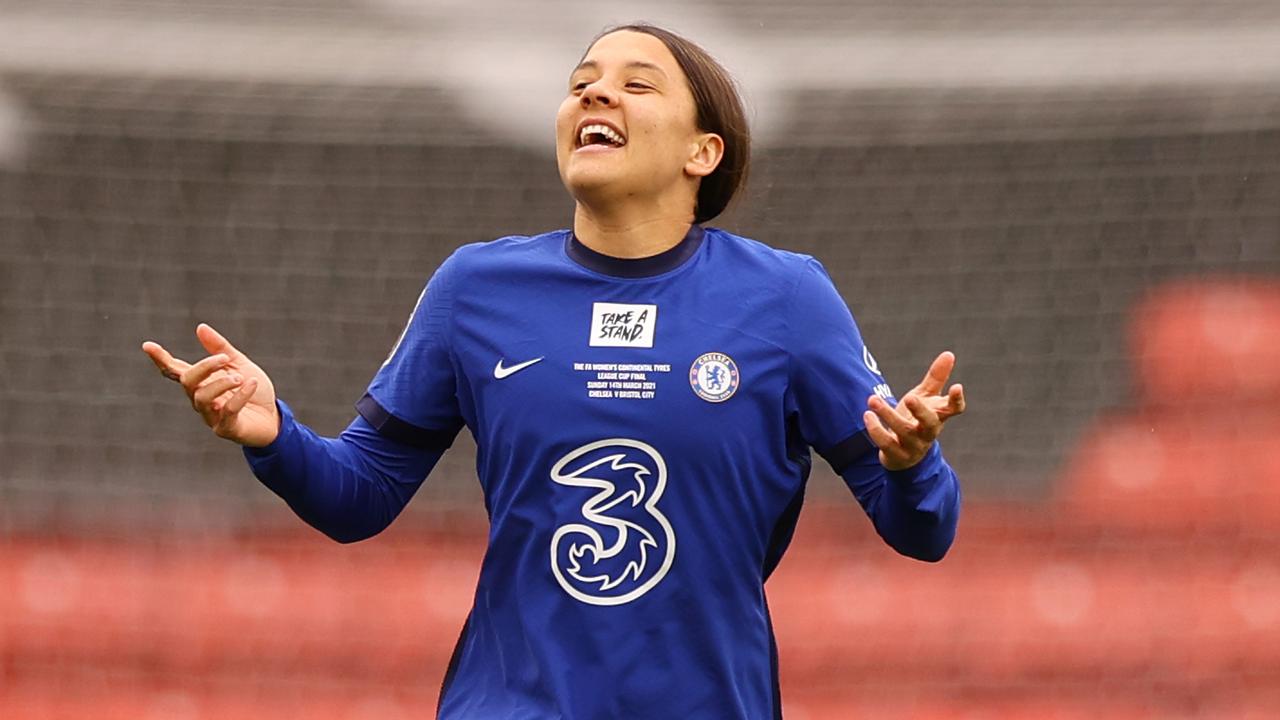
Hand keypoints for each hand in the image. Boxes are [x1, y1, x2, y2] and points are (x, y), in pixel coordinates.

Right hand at [141, 323, 279, 446]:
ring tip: (239, 377)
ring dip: (221, 383)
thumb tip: (200, 327)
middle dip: (204, 367)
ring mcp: (211, 416)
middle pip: (188, 382)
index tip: (147, 345)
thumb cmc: (253, 390)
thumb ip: (220, 349)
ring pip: (202, 398)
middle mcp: (201, 399)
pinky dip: (239, 396)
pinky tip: (251, 384)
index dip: (161, 359)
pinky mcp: (226, 429)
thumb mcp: (239, 364)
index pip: (175, 371)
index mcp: (202, 382)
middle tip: (225, 359)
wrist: (274, 417)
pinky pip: (227, 412)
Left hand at [864, 351, 966, 471]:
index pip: (954, 409)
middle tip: (910, 397)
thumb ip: (936, 378)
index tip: (957, 386)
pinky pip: (886, 443)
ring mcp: (914, 445)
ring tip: (872, 400)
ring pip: (904, 431)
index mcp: (938, 416)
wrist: (903, 456)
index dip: (957, 400)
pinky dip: (876, 430)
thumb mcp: (926, 398)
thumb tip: (949, 353)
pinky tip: (867, 415)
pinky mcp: (897, 455)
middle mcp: (928, 432)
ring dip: (887, 415)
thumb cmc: (916, 420)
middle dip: (921, 411)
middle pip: (930, 423)